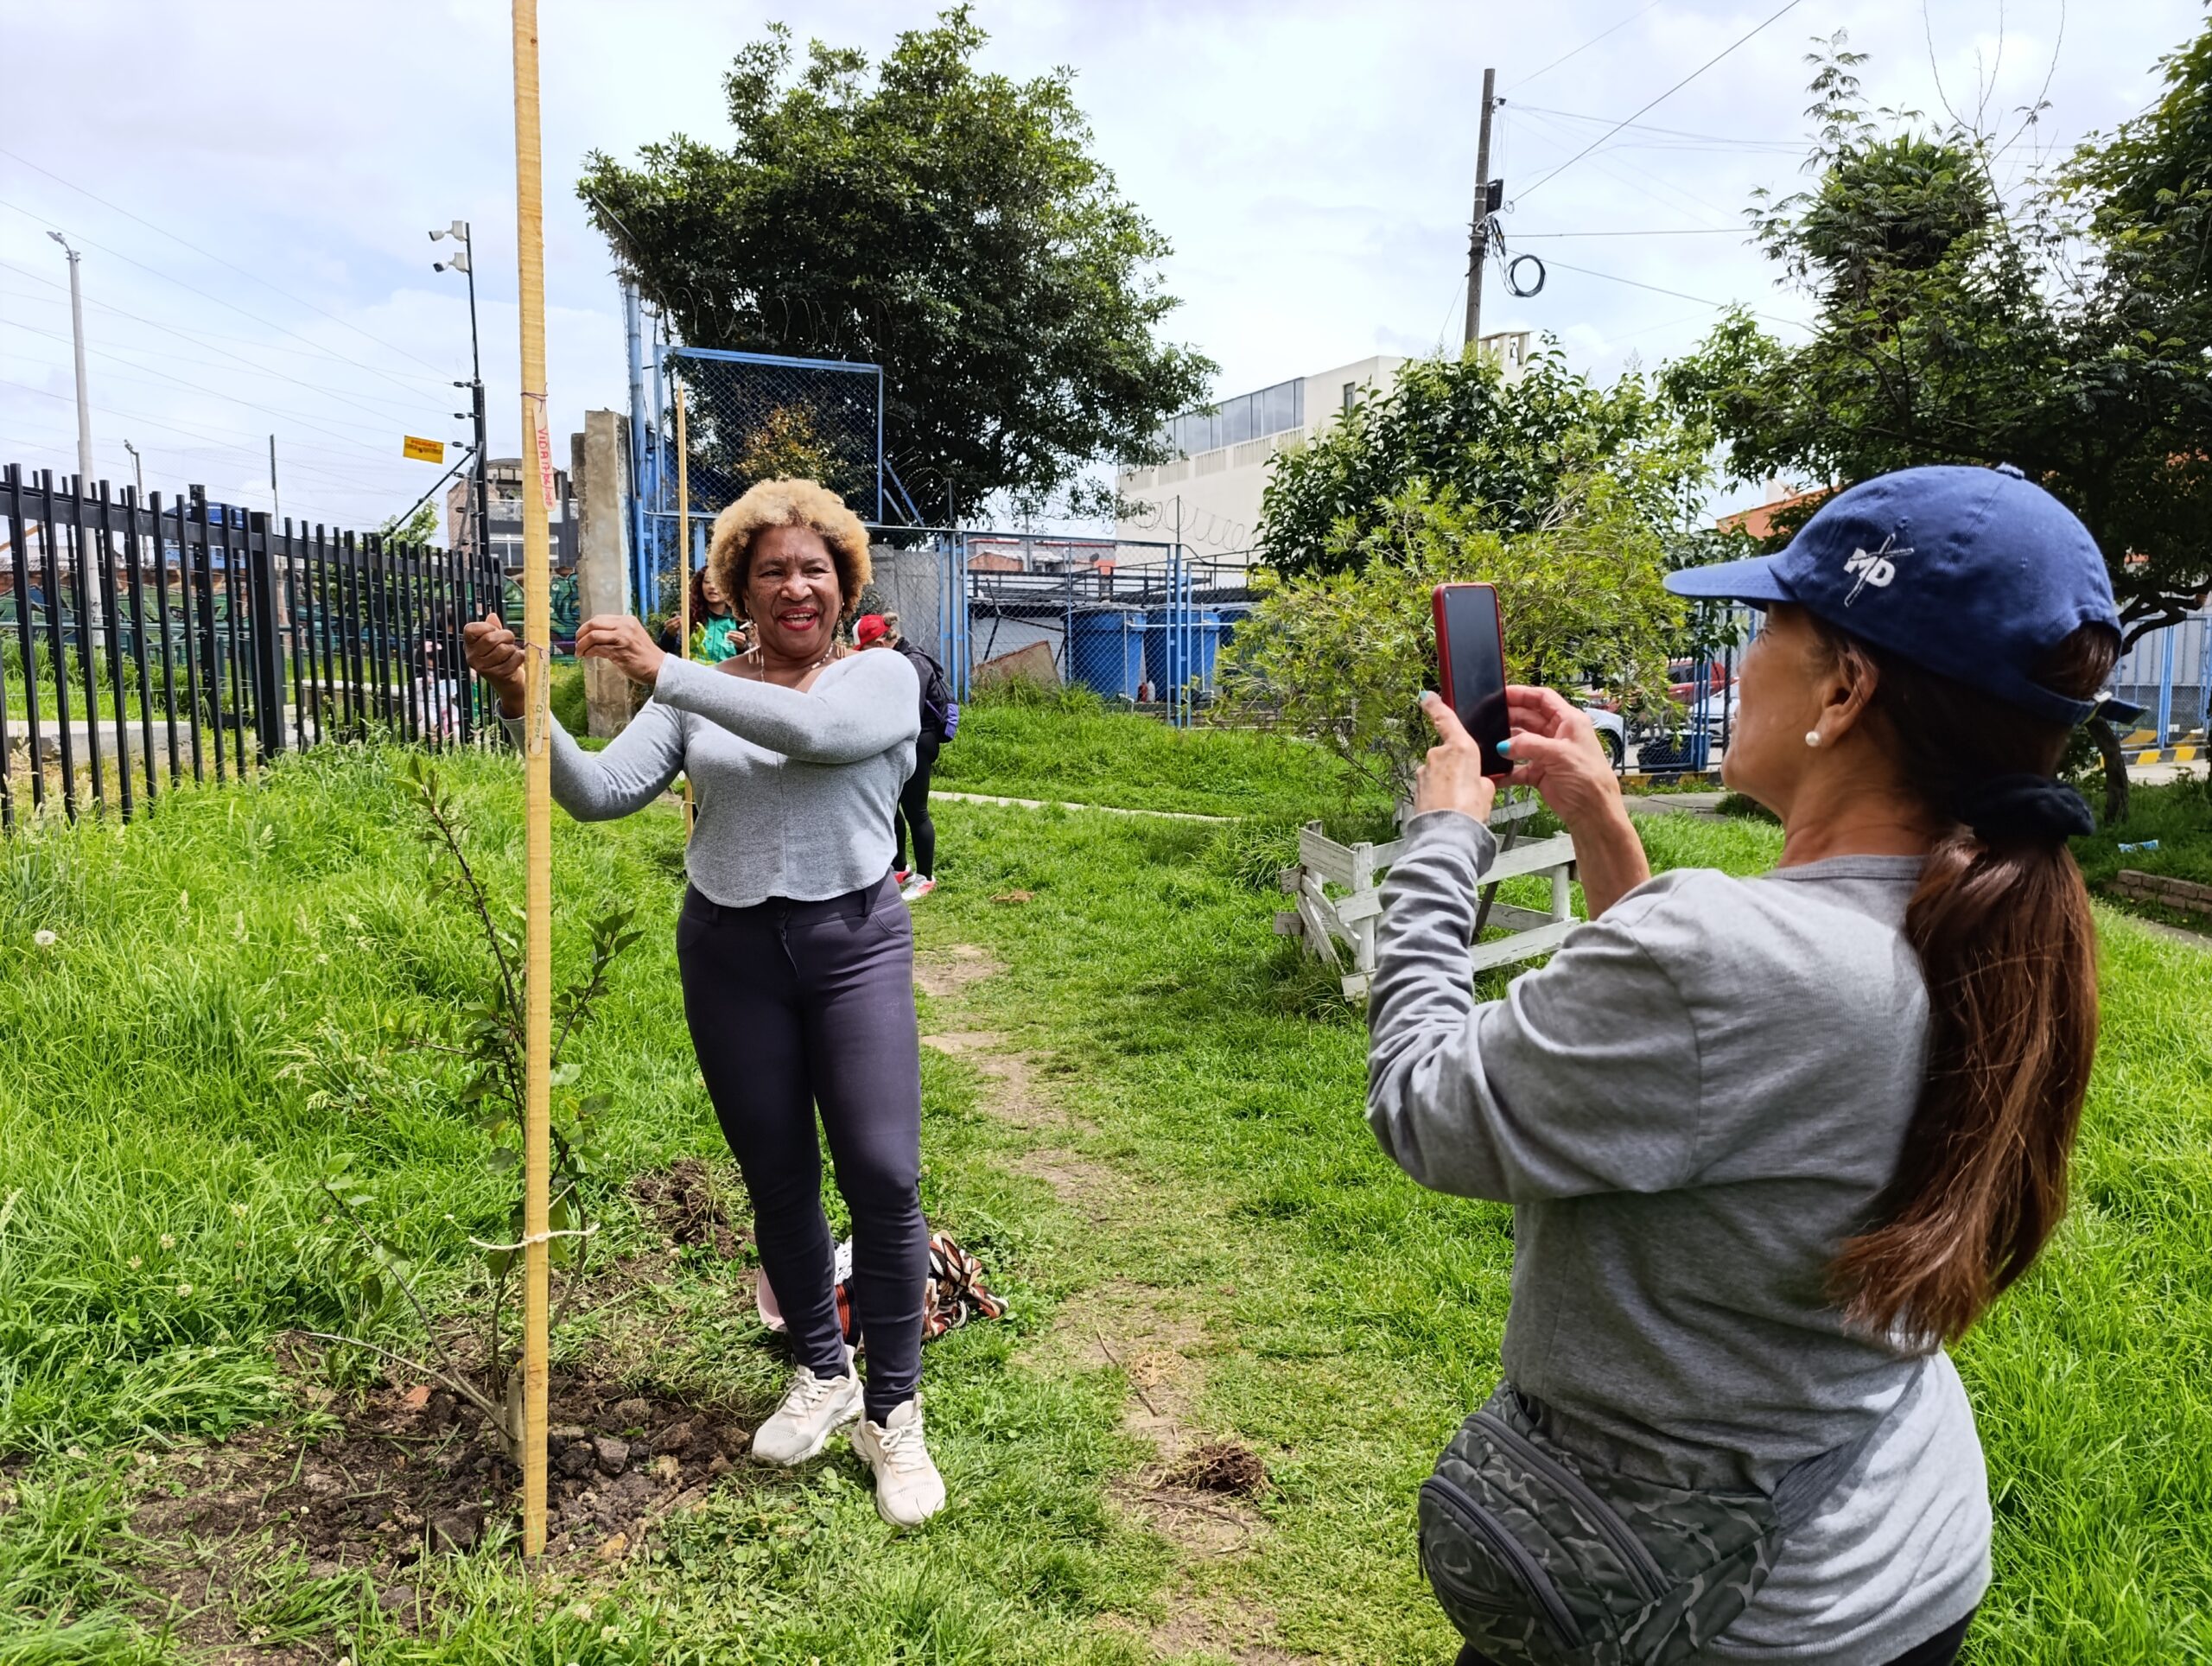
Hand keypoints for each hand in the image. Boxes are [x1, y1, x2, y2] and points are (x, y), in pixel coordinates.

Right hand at [462, 609, 527, 716]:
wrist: (510, 685)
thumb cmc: (502, 659)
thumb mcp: (496, 642)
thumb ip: (493, 628)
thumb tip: (492, 616)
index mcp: (469, 646)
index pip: (470, 629)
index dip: (487, 627)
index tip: (494, 632)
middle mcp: (472, 658)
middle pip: (491, 638)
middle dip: (506, 637)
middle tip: (509, 642)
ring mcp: (484, 668)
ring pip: (504, 648)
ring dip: (513, 649)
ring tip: (511, 655)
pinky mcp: (498, 676)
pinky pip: (515, 658)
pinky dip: (521, 657)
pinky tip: (517, 662)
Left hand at [574, 613, 664, 685]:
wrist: (659, 668)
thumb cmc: (645, 655)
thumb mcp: (632, 636)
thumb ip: (617, 633)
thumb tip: (595, 635)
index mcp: (627, 620)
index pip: (600, 618)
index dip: (587, 627)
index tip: (581, 636)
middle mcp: (625, 626)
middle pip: (593, 623)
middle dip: (580, 634)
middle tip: (576, 643)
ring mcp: (622, 638)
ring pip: (593, 636)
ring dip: (582, 645)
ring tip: (579, 652)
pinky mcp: (620, 651)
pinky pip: (597, 649)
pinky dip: (589, 652)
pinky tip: (587, 656)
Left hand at [1415, 693, 1498, 824]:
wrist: (1448, 834)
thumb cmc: (1469, 812)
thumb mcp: (1487, 791)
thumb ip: (1481, 779)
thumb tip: (1476, 781)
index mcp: (1460, 748)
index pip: (1446, 719)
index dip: (1435, 705)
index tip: (1427, 696)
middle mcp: (1438, 755)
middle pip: (1447, 753)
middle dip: (1457, 767)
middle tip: (1469, 786)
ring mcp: (1425, 771)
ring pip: (1439, 771)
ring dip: (1448, 782)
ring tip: (1460, 802)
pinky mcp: (1417, 787)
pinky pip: (1432, 785)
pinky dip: (1439, 793)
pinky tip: (1448, 807)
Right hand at [1496, 685, 1626, 835]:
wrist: (1593, 813)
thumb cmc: (1588, 779)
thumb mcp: (1559, 754)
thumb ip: (1529, 745)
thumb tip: (1503, 745)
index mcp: (1569, 721)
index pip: (1543, 699)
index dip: (1523, 694)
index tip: (1501, 694)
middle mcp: (1558, 735)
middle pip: (1529, 718)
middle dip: (1510, 717)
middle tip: (1488, 718)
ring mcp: (1548, 754)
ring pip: (1521, 742)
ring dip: (1506, 743)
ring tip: (1487, 741)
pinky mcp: (1541, 773)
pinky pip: (1518, 768)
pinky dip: (1506, 770)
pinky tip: (1494, 772)